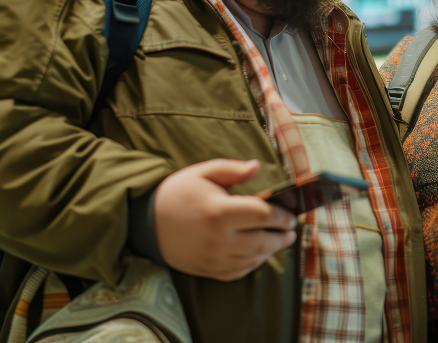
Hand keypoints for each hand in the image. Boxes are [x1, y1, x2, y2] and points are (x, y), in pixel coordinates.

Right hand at [154, 159, 296, 280]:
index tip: (291, 214)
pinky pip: (239, 271)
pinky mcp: (208, 271)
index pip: (263, 215)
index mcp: (220, 212)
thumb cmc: (178, 193)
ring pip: (254, 258)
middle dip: (282, 236)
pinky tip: (259, 253)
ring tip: (281, 240)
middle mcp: (219, 239)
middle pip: (263, 241)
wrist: (146, 223)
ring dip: (272, 250)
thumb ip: (233, 169)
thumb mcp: (203, 172)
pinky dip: (254, 263)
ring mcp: (214, 258)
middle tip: (292, 230)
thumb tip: (257, 166)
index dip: (282, 215)